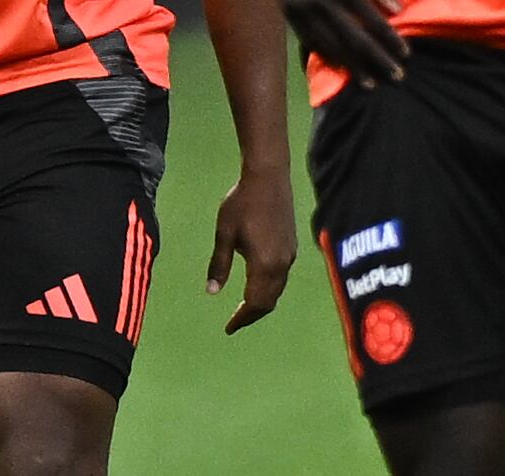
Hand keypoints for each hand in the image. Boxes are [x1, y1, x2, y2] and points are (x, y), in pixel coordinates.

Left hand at [206, 165, 296, 333]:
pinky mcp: (292, 245)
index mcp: (264, 263)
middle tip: (235, 321)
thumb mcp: (224, 234)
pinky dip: (270, 288)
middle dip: (253, 314)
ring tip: (245, 306)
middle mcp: (282, 263)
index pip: (255, 302)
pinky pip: (282, 277)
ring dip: (262, 301)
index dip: (242, 318)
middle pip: (269, 300)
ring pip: (278, 289)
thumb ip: (219, 264)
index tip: (229, 328)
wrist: (269, 176)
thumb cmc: (242, 202)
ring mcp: (290, 254)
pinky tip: (257, 283)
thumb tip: (211, 292)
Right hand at [254, 0, 407, 84]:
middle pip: (355, 41)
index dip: (390, 41)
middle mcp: (324, 4)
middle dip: (377, 61)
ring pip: (332, 47)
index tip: (405, 54)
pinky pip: (310, 41)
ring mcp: (304, 10)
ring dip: (353, 66)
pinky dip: (326, 56)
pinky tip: (339, 65)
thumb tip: (396, 8)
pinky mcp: (289, 12)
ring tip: (369, 82)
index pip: (373, 22)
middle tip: (395, 77)